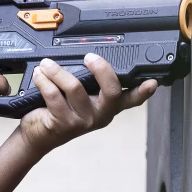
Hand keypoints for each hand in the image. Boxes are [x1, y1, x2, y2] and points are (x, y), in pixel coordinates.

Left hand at [18, 54, 156, 157]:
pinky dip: (44, 81)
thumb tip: (89, 56)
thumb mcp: (80, 97)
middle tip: (88, 56)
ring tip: (47, 64)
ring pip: (75, 87)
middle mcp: (100, 115)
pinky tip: (39, 75)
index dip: (143, 91)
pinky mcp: (64, 124)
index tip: (152, 82)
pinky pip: (54, 95)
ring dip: (57, 71)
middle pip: (111, 90)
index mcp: (108, 106)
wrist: (38, 135)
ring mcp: (83, 121)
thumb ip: (90, 82)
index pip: (131, 99)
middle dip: (101, 68)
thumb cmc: (60, 112)